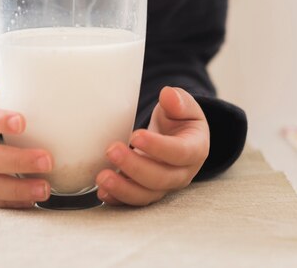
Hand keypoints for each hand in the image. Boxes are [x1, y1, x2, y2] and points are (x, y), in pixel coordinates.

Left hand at [96, 86, 209, 205]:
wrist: (173, 136)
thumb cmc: (177, 119)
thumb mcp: (183, 106)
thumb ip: (178, 101)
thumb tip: (169, 95)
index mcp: (195, 149)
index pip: (179, 152)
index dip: (158, 147)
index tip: (135, 136)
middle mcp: (181, 173)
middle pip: (161, 178)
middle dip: (134, 167)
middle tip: (112, 150)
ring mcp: (163, 186)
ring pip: (146, 195)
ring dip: (123, 188)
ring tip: (102, 177)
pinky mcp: (146, 192)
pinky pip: (133, 201)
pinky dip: (117, 199)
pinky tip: (101, 192)